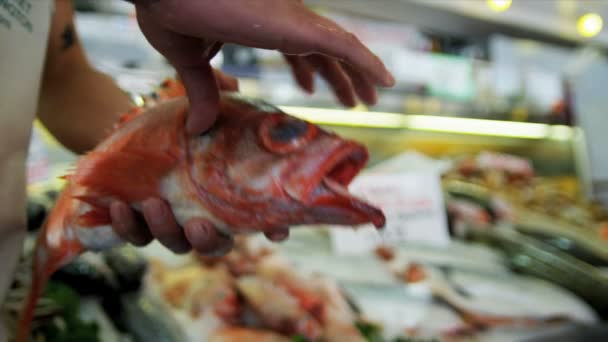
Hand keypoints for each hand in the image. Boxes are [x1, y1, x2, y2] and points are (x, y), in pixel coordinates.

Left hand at [107, 70, 283, 256]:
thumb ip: (219, 97)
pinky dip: (128, 226)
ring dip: (166, 231)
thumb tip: (230, 85)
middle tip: (199, 226)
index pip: (259, 219)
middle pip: (216, 245)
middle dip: (208, 242)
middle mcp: (205, 216)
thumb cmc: (181, 120)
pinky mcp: (139, 221)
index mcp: (229, 196)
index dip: (273, 229)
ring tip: (154, 204)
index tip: (276, 232)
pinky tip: (120, 207)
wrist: (133, 127)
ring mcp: (172, 223)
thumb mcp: (204, 106)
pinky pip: (135, 235)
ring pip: (176, 243)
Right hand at [131, 0, 394, 134]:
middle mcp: (281, 20)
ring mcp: (292, 21)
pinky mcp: (297, 25)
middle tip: (352, 99)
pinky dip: (369, 62)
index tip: (310, 89)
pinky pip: (346, 45)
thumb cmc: (170, 10)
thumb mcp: (189, 62)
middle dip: (338, 76)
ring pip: (341, 49)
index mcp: (258, 26)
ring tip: (374, 96)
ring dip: (360, 73)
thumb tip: (197, 128)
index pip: (293, 49)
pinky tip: (388, 82)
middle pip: (322, 52)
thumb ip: (203, 92)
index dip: (305, 70)